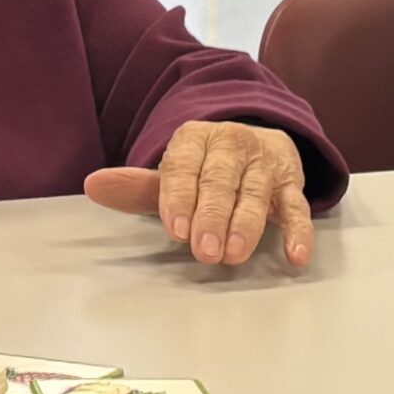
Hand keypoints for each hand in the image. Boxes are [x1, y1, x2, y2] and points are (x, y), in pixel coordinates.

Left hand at [84, 121, 313, 268]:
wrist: (254, 137)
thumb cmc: (203, 166)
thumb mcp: (170, 173)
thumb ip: (136, 186)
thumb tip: (93, 185)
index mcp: (195, 138)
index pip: (184, 167)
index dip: (179, 197)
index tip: (176, 230)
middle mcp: (232, 144)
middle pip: (221, 181)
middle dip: (212, 216)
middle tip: (204, 251)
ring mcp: (265, 163)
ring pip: (256, 193)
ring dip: (247, 225)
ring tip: (234, 255)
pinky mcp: (292, 182)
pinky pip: (297, 206)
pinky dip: (299, 231)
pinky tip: (295, 256)